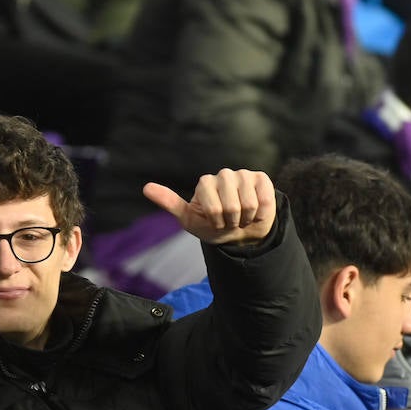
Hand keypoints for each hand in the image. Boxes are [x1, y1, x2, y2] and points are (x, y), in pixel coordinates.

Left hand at [144, 168, 276, 245]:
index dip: (216, 220)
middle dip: (231, 221)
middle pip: (231, 205)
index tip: (214, 221)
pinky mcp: (262, 179)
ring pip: (249, 204)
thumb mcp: (189, 220)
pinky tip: (255, 212)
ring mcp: (244, 175)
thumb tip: (146, 188)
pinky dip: (261, 213)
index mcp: (205, 182)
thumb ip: (170, 203)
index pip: (212, 206)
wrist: (240, 235)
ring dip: (246, 218)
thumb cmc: (213, 226)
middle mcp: (224, 174)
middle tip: (229, 220)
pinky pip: (264, 200)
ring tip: (241, 216)